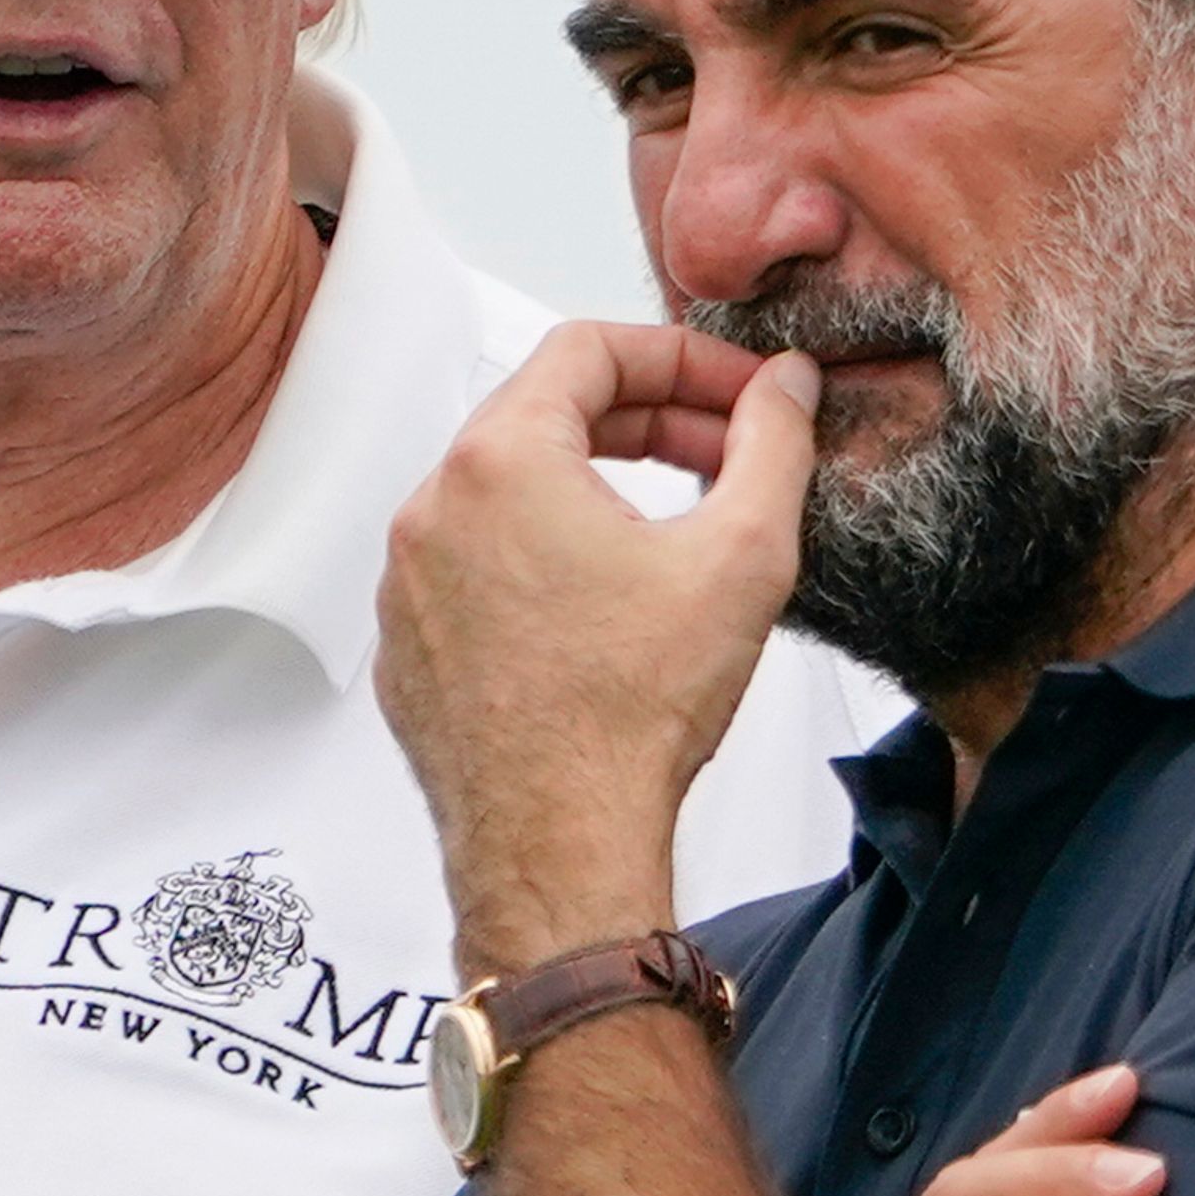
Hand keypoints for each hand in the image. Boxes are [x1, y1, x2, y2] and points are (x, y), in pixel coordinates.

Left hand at [377, 324, 820, 974]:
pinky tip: (608, 605)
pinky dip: (541, 559)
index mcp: (500, 461)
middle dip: (647, 419)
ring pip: (506, 492)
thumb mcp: (741, 554)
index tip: (739, 393)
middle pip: (543, 413)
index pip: (588, 349)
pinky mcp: (409, 647)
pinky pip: (475, 567)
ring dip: (592, 488)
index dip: (683, 356)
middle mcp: (432, 509)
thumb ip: (772, 443)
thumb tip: (786, 387)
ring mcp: (408, 582)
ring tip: (674, 528)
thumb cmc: (630, 716)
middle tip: (723, 452)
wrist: (559, 847)